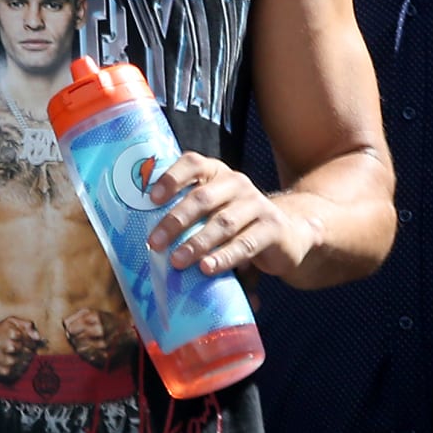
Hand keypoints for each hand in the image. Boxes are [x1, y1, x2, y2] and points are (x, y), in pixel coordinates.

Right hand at [0, 315, 45, 380]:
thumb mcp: (11, 321)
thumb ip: (27, 325)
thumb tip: (38, 337)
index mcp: (14, 334)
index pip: (33, 342)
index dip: (30, 343)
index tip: (24, 342)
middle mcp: (11, 348)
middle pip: (30, 352)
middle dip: (27, 351)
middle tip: (19, 349)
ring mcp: (9, 362)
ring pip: (26, 362)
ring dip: (23, 359)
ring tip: (14, 355)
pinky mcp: (6, 373)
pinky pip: (20, 371)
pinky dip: (18, 368)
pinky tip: (12, 362)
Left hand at [63, 306, 132, 367]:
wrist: (132, 337)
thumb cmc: (111, 323)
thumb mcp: (97, 313)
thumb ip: (78, 315)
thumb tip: (64, 323)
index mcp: (96, 317)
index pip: (70, 327)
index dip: (70, 328)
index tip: (73, 329)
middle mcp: (99, 330)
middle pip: (73, 338)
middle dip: (74, 337)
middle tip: (79, 336)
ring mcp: (102, 345)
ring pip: (78, 348)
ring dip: (79, 346)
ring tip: (86, 342)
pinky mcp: (104, 357)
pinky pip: (86, 357)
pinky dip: (86, 354)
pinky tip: (92, 349)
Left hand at [145, 154, 324, 282]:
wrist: (288, 232)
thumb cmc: (237, 224)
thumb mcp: (215, 213)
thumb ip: (189, 217)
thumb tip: (144, 241)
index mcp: (218, 174)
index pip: (193, 164)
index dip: (171, 178)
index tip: (151, 199)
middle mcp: (238, 183)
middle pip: (203, 198)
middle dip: (175, 221)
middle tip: (155, 243)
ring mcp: (257, 204)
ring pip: (223, 222)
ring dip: (197, 242)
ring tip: (177, 261)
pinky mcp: (273, 229)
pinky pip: (245, 244)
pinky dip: (224, 257)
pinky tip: (207, 268)